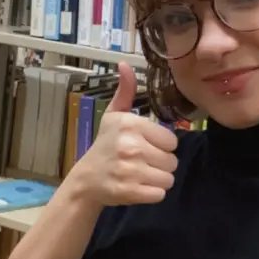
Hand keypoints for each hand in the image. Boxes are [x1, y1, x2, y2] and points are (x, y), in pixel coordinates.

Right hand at [73, 62, 178, 206]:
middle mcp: (131, 146)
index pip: (172, 140)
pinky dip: (152, 194)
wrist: (86, 180)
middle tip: (142, 162)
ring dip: (158, 179)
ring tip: (141, 174)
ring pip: (169, 178)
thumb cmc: (105, 144)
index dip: (161, 145)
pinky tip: (137, 187)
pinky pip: (160, 194)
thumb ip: (126, 91)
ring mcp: (130, 171)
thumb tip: (125, 64)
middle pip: (172, 161)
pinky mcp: (130, 192)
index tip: (146, 145)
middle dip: (161, 163)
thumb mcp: (114, 115)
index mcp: (130, 124)